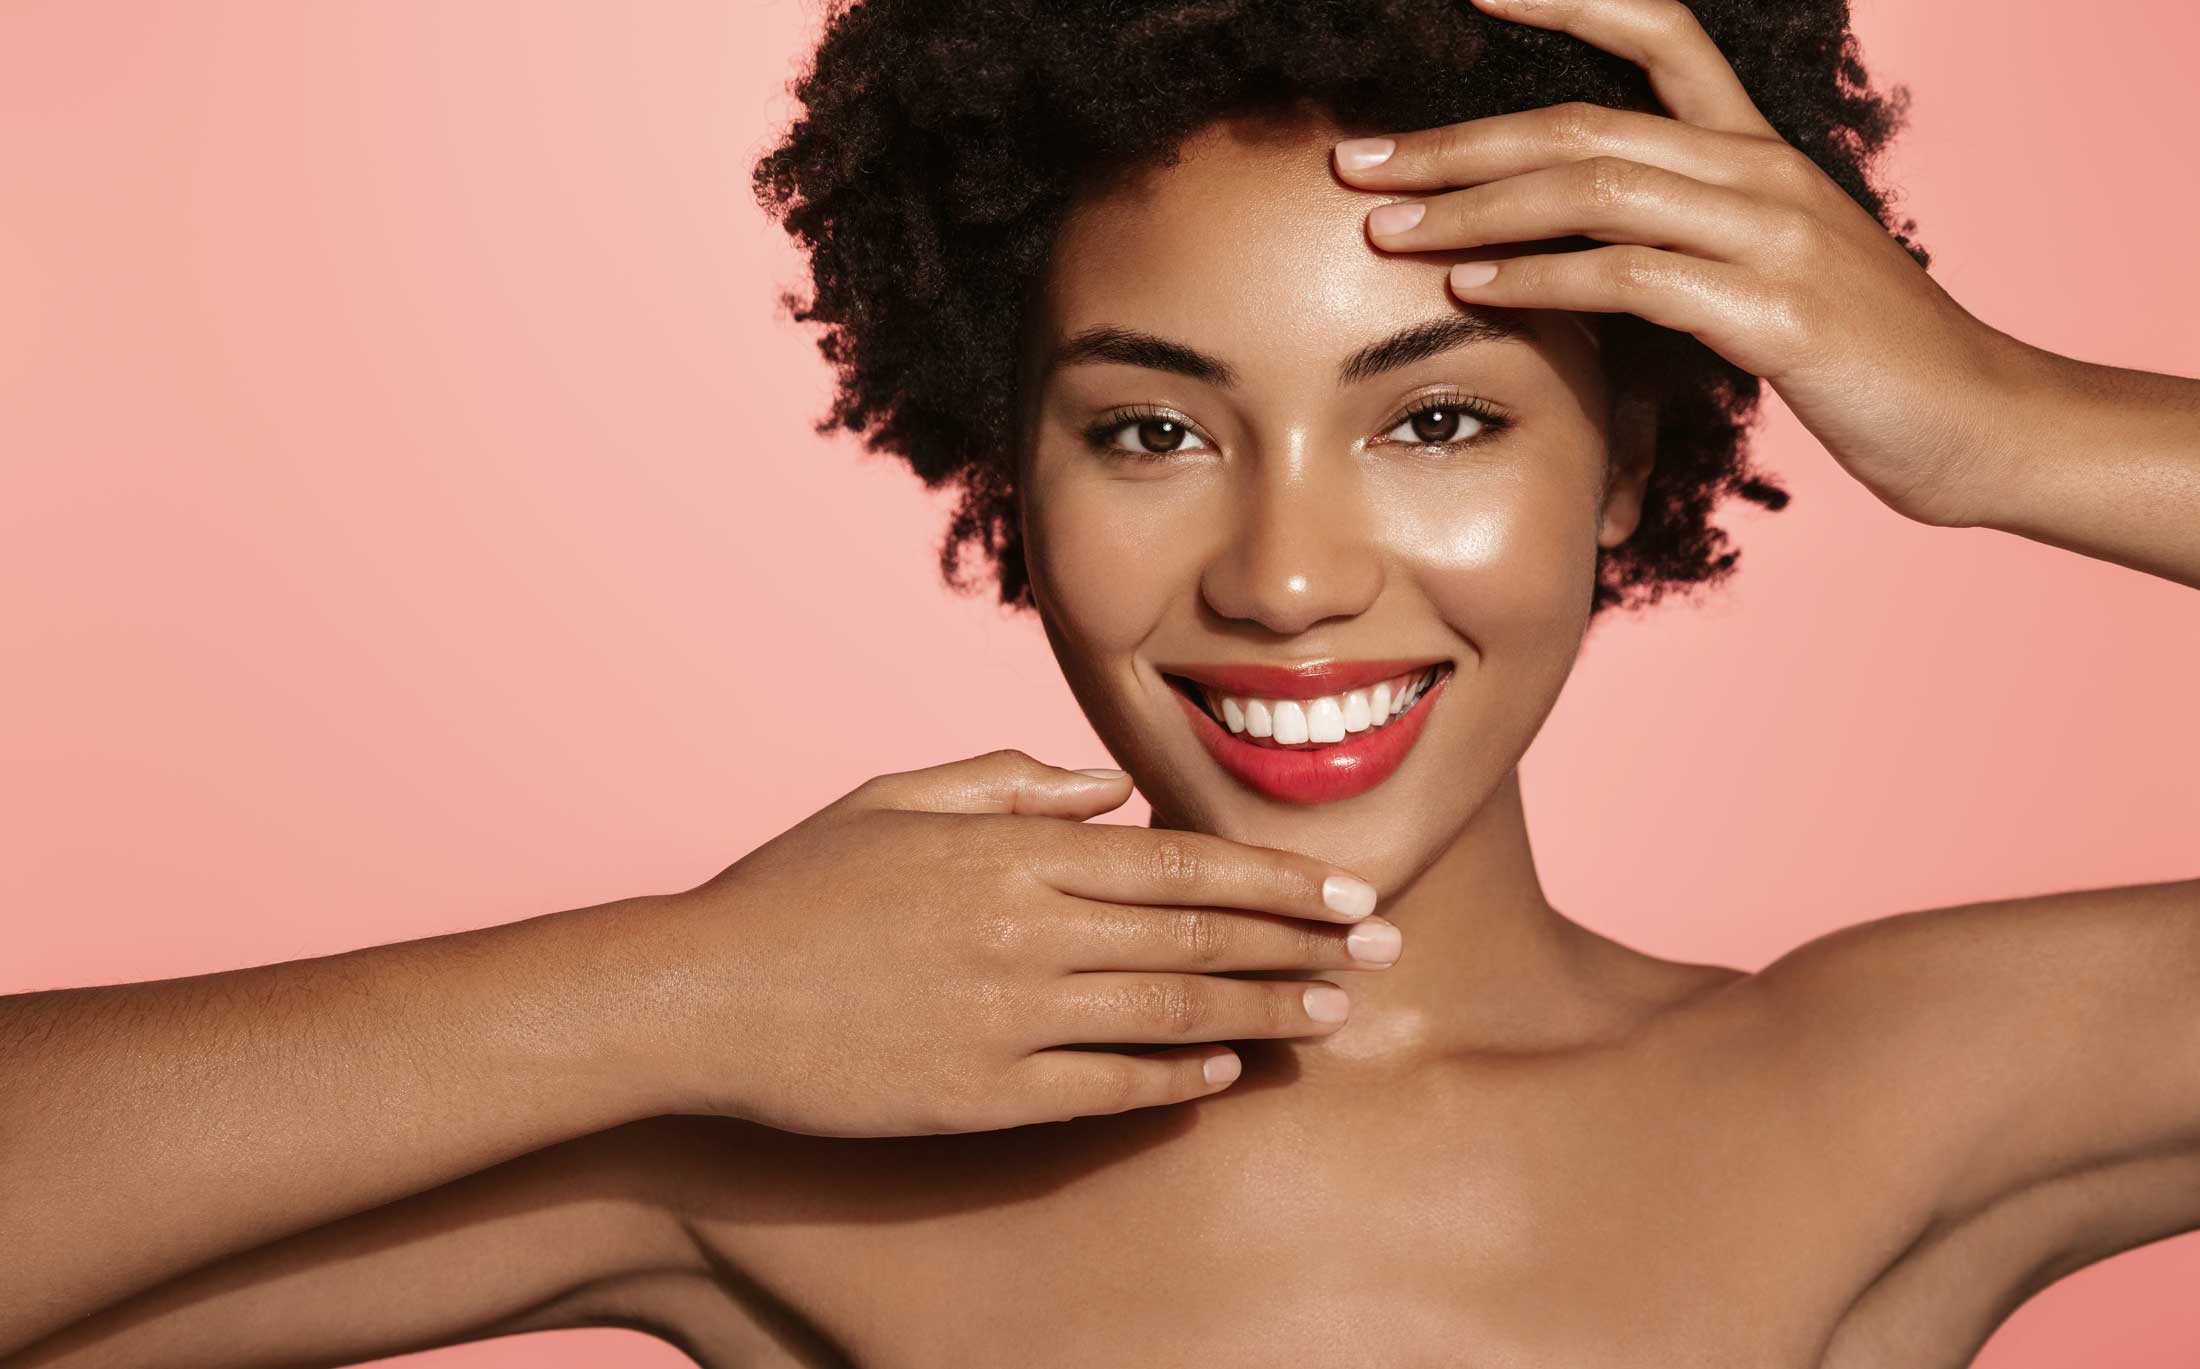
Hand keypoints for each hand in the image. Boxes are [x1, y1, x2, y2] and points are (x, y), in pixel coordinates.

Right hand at [647, 749, 1399, 1136]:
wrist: (696, 999)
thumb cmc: (792, 889)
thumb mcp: (893, 801)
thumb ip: (1007, 784)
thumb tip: (1107, 791)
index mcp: (1008, 849)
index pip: (1179, 862)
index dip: (1275, 880)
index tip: (1346, 890)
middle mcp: (1024, 928)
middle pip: (1197, 937)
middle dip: (1302, 944)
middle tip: (1383, 951)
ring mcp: (1006, 1017)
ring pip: (1170, 1012)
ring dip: (1265, 1013)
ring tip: (1336, 1014)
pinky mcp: (980, 1096)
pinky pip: (1105, 1089)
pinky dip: (1175, 1081)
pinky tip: (1226, 1072)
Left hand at [1332, 0, 2021, 528]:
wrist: (1983, 425)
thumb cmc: (1865, 361)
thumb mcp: (1765, 279)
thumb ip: (1679, 248)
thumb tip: (1566, 256)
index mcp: (1758, 152)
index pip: (1658, 33)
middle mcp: (1762, 171)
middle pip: (1585, 120)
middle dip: (1456, 143)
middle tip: (1357, 163)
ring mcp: (1774, 234)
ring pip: (1595, 187)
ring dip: (1473, 210)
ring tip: (1384, 232)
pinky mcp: (1776, 310)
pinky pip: (1633, 276)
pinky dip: (1541, 279)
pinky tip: (1471, 291)